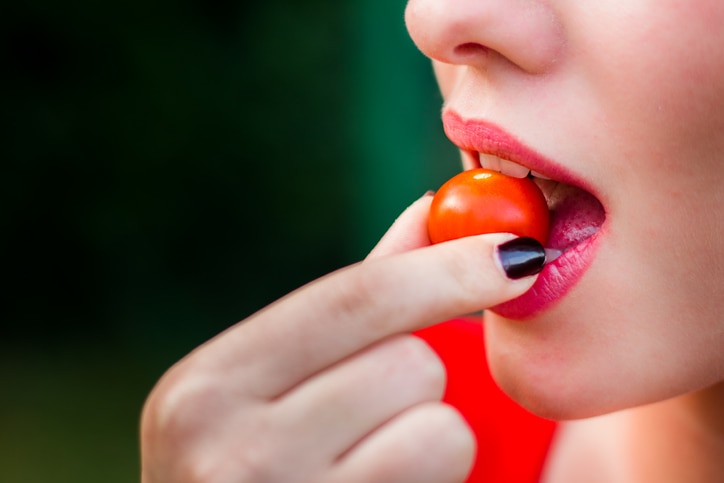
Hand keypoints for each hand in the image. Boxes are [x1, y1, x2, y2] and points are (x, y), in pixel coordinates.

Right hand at [140, 194, 538, 482]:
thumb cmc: (258, 452)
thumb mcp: (274, 376)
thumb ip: (357, 293)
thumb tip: (429, 208)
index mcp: (204, 387)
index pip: (352, 300)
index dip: (443, 270)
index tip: (513, 250)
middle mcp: (232, 452)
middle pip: (409, 363)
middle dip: (416, 374)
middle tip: (370, 407)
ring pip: (441, 427)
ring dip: (429, 432)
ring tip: (370, 458)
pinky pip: (444, 471)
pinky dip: (432, 474)